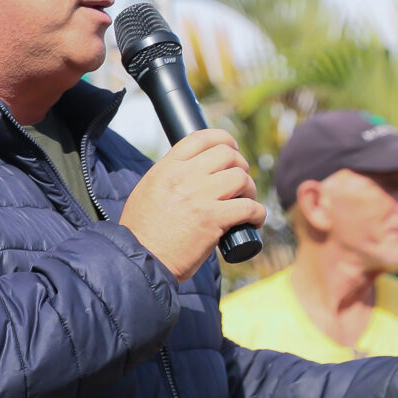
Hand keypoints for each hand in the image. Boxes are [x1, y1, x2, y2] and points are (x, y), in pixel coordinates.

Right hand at [118, 129, 266, 281]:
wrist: (139, 260)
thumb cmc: (142, 231)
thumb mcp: (147, 191)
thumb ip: (168, 177)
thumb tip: (193, 171)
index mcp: (166, 168)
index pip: (201, 137)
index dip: (223, 139)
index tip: (232, 149)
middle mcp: (184, 177)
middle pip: (227, 154)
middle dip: (240, 166)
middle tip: (240, 183)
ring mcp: (200, 197)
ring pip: (241, 178)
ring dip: (250, 189)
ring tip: (246, 202)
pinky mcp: (213, 219)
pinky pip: (250, 207)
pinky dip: (258, 214)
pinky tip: (254, 221)